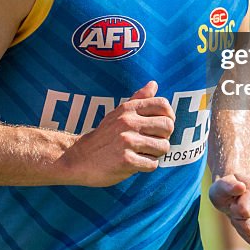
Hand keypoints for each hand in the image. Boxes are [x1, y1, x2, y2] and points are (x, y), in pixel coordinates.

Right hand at [59, 81, 174, 186]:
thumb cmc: (104, 136)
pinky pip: (153, 164)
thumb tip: (153, 84)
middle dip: (164, 137)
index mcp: (128, 109)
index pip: (163, 105)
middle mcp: (128, 122)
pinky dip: (147, 166)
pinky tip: (135, 163)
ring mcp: (127, 141)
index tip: (161, 127)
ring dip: (156, 153)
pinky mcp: (126, 161)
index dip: (169, 117)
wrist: (80, 158)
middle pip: (168, 126)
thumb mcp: (118, 113)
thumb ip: (138, 99)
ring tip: (142, 153)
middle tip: (152, 142)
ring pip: (163, 147)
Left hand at [209, 173, 249, 247]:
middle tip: (237, 210)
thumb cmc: (225, 193)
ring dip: (242, 229)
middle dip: (237, 221)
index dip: (233, 211)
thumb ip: (227, 186)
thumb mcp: (220, 187)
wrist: (234, 197)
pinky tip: (249, 222)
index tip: (233, 202)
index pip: (243, 212)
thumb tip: (240, 187)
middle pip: (248, 227)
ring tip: (242, 216)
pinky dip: (248, 236)